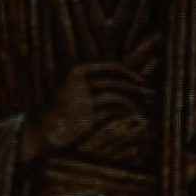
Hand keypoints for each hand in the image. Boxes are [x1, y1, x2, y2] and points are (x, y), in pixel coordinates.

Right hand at [22, 61, 152, 161]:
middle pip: (115, 82)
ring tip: (144, 107)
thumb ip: (98, 90)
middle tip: (151, 92)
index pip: (108, 66)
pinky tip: (136, 114)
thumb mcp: (77, 94)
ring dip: (134, 101)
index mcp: (76, 73)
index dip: (128, 72)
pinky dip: (127, 112)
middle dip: (136, 86)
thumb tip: (127, 94)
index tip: (141, 79)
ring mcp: (83, 101)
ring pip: (116, 96)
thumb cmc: (64, 111)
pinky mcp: (87, 119)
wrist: (44, 129)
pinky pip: (113, 113)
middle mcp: (79, 84)